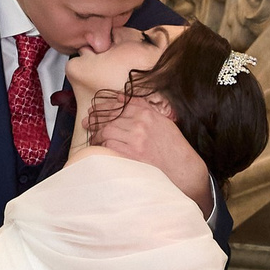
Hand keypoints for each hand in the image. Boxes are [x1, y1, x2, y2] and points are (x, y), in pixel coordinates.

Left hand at [87, 91, 212, 215]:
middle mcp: (141, 123)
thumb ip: (145, 111)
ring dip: (97, 134)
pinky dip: (101, 146)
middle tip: (87, 121)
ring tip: (92, 137)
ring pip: (107, 130)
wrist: (183, 168)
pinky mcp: (131, 153)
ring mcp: (135, 138)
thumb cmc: (174, 148)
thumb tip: (124, 102)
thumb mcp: (163, 123)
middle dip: (96, 118)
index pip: (121, 104)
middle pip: (111, 116)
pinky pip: (109, 146)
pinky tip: (99, 148)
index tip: (96, 108)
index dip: (105, 105)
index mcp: (148, 113)